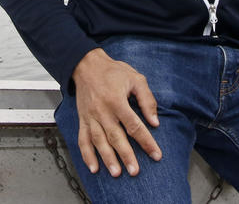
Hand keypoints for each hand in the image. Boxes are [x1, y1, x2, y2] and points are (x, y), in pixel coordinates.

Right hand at [71, 48, 162, 177]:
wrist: (86, 65)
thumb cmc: (112, 71)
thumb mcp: (135, 79)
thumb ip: (147, 100)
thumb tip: (154, 121)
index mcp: (117, 101)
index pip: (134, 125)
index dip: (146, 141)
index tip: (156, 154)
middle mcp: (102, 111)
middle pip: (116, 137)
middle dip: (126, 155)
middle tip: (135, 171)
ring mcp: (90, 117)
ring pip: (99, 141)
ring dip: (107, 158)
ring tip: (116, 173)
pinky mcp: (83, 119)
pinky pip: (83, 139)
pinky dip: (87, 155)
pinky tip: (93, 168)